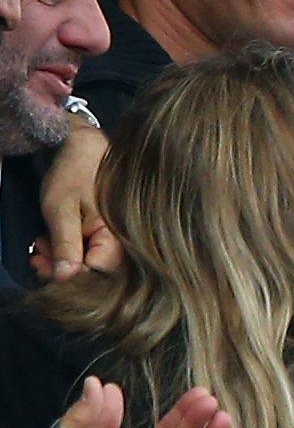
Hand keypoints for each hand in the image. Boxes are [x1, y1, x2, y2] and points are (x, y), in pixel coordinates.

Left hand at [35, 123, 116, 280]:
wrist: (84, 148)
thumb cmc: (73, 174)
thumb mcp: (61, 211)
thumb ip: (65, 246)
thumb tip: (65, 278)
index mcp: (116, 237)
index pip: (96, 273)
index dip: (68, 276)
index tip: (41, 268)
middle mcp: (123, 243)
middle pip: (95, 273)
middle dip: (62, 271)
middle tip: (36, 259)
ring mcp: (115, 239)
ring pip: (91, 264)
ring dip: (62, 262)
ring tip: (40, 248)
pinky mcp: (106, 235)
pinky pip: (90, 253)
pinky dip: (68, 252)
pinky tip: (51, 244)